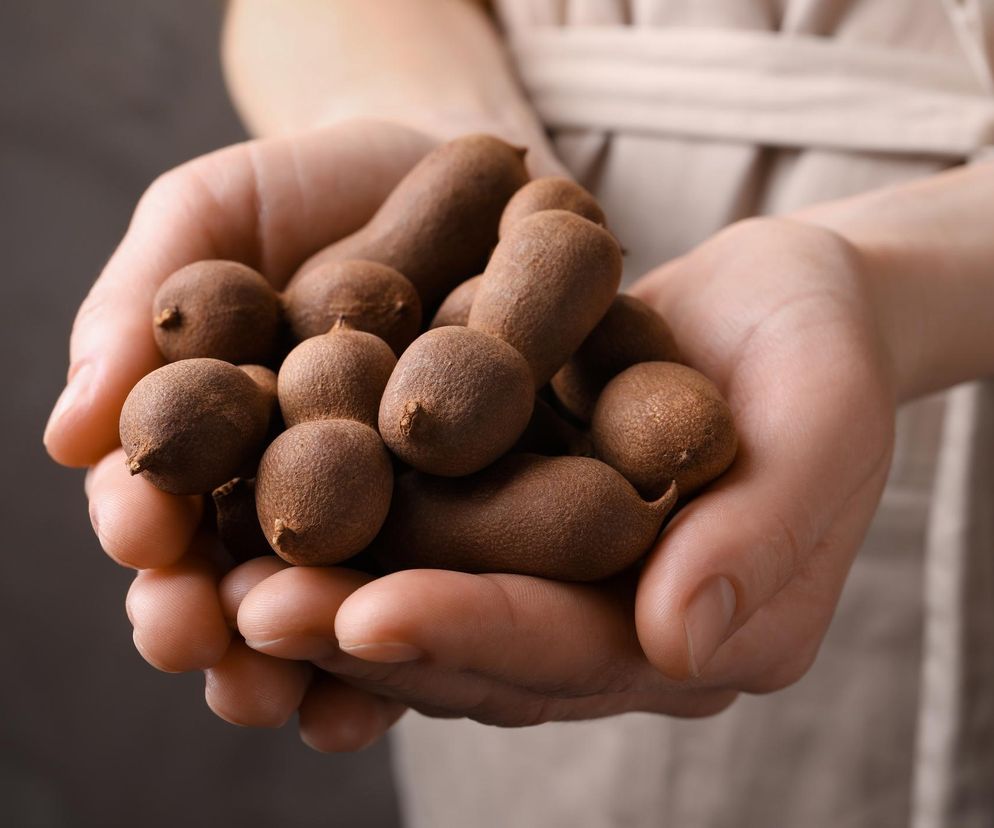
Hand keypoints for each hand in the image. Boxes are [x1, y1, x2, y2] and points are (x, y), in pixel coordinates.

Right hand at [47, 118, 440, 742]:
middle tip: (201, 644)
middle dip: (210, 617)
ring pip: (331, 602)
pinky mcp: (470, 514)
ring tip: (285, 694)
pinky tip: (396, 691)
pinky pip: (441, 586)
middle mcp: (285, 490)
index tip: (142, 539)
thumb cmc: (311, 187)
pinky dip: (416, 637)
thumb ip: (135, 308)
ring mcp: (378, 512)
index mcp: (211, 435)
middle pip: (235, 573)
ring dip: (301, 656)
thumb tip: (66, 437)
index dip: (140, 523)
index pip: (158, 494)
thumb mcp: (208, 215)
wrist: (448, 166)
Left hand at [229, 217, 895, 745]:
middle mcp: (610, 623)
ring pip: (430, 604)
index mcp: (696, 631)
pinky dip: (348, 529)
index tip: (366, 618)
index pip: (571, 652)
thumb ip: (763, 540)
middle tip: (250, 610)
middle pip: (477, 647)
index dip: (470, 634)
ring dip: (329, 593)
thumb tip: (678, 643)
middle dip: (363, 633)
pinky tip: (262, 502)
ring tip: (221, 574)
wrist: (783, 299)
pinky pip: (420, 536)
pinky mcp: (513, 514)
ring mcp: (557, 575)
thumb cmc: (819, 353)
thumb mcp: (823, 424)